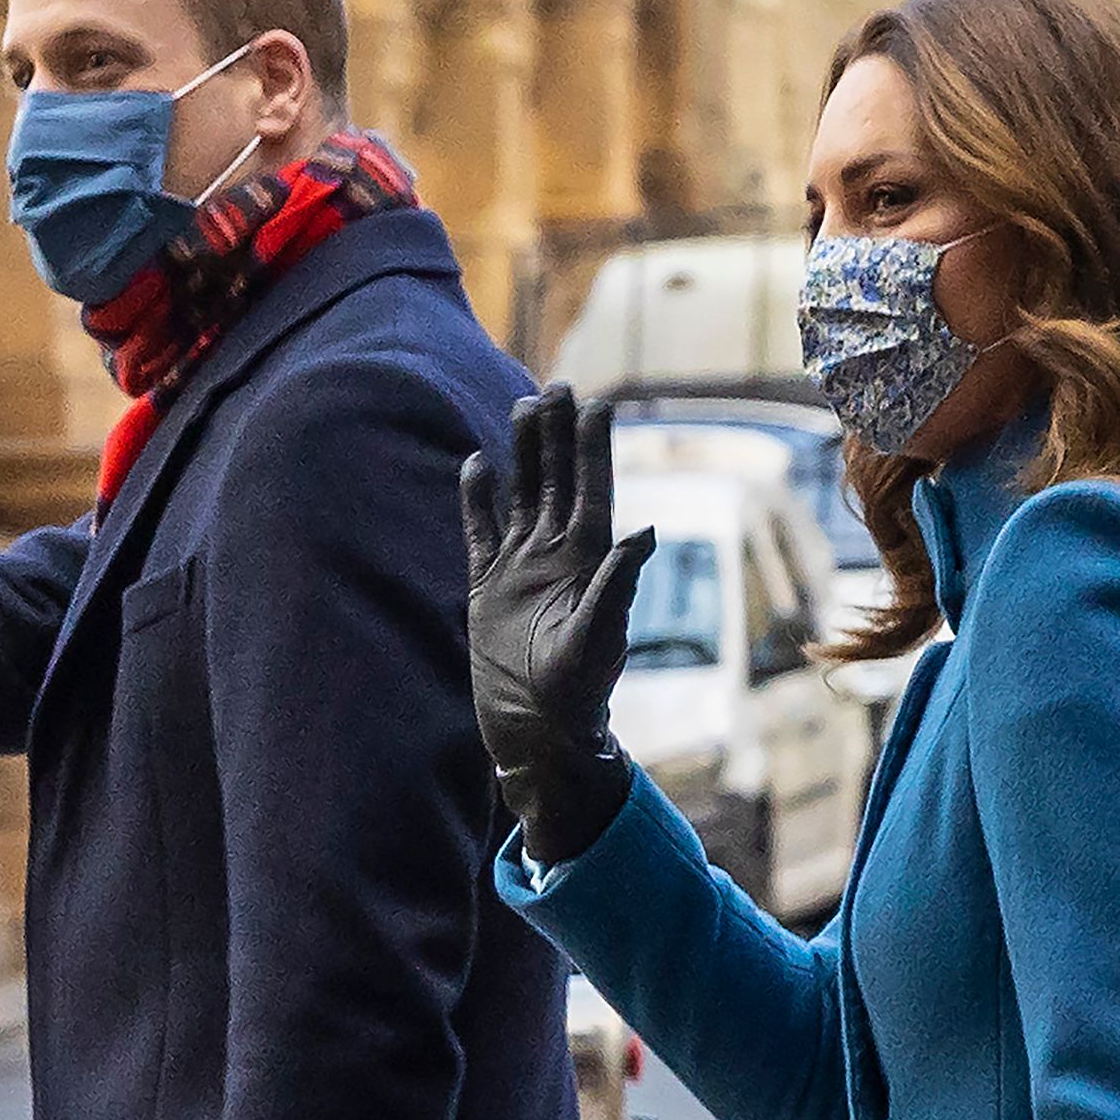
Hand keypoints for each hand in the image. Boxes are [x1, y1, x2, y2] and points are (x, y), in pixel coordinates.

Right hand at [460, 382, 655, 867]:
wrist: (537, 733)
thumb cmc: (577, 696)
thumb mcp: (599, 640)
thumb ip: (617, 585)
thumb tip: (642, 530)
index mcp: (587, 562)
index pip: (592, 490)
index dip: (593, 448)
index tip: (597, 403)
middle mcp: (556, 557)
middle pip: (556, 481)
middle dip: (557, 435)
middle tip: (558, 385)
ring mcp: (520, 570)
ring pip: (521, 496)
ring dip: (523, 455)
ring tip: (523, 406)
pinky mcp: (487, 590)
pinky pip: (480, 533)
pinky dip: (478, 501)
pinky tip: (477, 465)